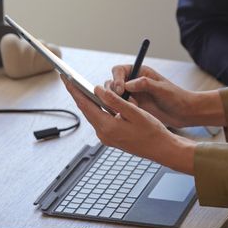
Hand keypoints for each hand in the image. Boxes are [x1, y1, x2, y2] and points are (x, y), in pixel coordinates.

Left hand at [61, 76, 194, 173]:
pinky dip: (98, 108)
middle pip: (86, 109)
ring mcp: (107, 137)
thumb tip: (98, 90)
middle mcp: (103, 134)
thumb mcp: (135, 112)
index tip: (66, 78)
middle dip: (77, 93)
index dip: (74, 89)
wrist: (162, 149)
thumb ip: (115, 101)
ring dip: (89, 100)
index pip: (85, 104)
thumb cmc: (152, 131)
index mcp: (107, 127)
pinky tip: (100, 100)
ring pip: (93, 114)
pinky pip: (101, 119)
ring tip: (81, 86)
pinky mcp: (112, 137)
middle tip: (69, 79)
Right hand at [109, 64, 198, 127]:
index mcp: (140, 72)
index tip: (121, 90)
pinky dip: (118, 111)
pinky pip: (118, 107)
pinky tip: (125, 117)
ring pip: (112, 96)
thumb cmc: (176, 97)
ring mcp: (132, 95)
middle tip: (124, 102)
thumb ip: (146, 84)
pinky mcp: (132, 107)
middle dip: (113, 93)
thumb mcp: (162, 89)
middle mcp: (133, 82)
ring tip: (130, 110)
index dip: (116, 79)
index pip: (119, 70)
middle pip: (112, 83)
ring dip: (115, 103)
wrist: (184, 113)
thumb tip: (128, 84)